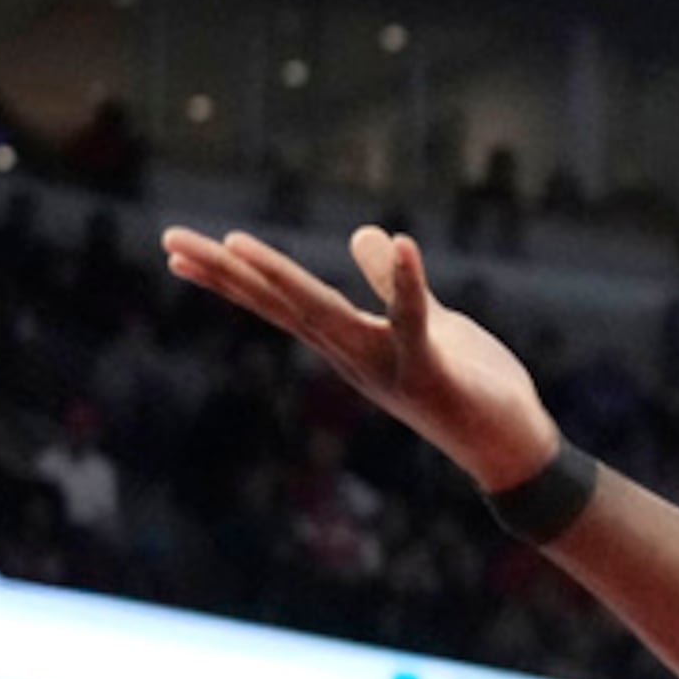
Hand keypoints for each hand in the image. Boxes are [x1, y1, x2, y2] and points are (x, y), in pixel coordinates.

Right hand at [162, 224, 560, 492]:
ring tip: (237, 241)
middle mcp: (354, 356)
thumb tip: (366, 233)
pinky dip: (407, 285)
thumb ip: (393, 284)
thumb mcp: (426, 322)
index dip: (229, 277)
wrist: (510, 445)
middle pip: (280, 306)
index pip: (277, 303)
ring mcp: (387, 367)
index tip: (176, 251)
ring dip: (282, 279)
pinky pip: (415, 322)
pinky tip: (401, 242)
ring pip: (324, 316)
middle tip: (169, 241)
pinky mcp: (431, 373)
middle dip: (226, 274)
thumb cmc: (467, 384)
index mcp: (347, 342)